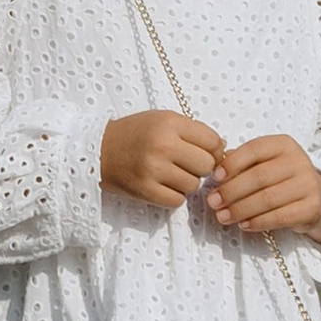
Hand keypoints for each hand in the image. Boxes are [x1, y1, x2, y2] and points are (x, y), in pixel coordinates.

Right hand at [100, 109, 225, 210]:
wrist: (98, 150)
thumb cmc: (135, 134)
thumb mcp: (163, 120)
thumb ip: (193, 131)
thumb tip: (223, 149)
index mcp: (169, 123)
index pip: (213, 141)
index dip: (213, 149)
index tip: (203, 152)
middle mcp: (163, 145)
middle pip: (207, 165)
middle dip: (200, 167)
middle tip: (186, 164)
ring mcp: (154, 169)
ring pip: (193, 185)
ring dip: (186, 182)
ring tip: (170, 174)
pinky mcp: (145, 190)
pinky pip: (177, 201)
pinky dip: (173, 196)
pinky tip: (162, 185)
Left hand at [206, 133, 320, 250]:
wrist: (315, 198)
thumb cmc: (280, 179)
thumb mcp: (263, 163)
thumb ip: (242, 162)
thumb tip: (216, 169)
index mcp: (283, 144)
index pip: (254, 149)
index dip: (232, 163)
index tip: (215, 177)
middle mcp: (299, 161)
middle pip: (258, 176)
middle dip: (231, 191)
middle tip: (213, 202)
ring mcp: (308, 184)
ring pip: (267, 198)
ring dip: (240, 210)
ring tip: (223, 216)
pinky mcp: (312, 208)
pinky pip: (280, 217)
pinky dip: (258, 222)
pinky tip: (244, 224)